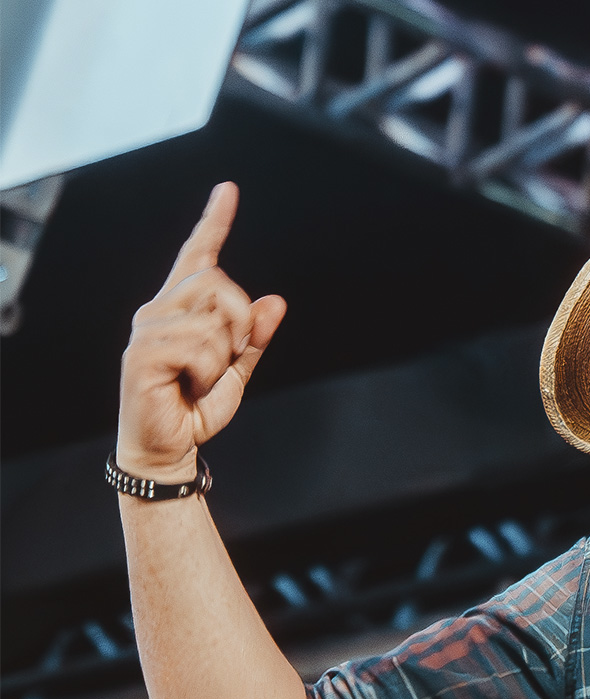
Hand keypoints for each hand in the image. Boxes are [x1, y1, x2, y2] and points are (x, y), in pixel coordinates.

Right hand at [117, 183, 285, 482]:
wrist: (169, 447)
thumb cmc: (196, 407)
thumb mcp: (236, 370)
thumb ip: (255, 338)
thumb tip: (276, 301)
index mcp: (181, 309)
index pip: (198, 256)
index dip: (214, 223)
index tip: (228, 190)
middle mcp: (159, 310)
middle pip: (219, 283)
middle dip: (240, 323)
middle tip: (225, 359)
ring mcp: (148, 330)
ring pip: (214, 317)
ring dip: (223, 355)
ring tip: (200, 378)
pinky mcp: (142, 353)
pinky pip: (199, 346)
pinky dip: (209, 372)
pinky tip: (189, 386)